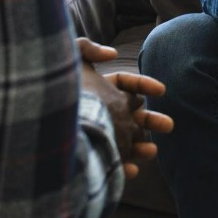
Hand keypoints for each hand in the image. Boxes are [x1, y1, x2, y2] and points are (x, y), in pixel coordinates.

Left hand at [77, 38, 171, 178]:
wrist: (49, 132)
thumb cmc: (66, 98)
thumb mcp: (72, 63)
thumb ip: (88, 48)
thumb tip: (112, 54)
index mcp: (99, 92)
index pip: (125, 85)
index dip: (144, 86)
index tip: (162, 91)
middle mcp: (101, 114)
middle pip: (131, 116)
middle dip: (151, 120)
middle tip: (168, 125)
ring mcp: (99, 137)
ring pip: (126, 142)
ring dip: (142, 146)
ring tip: (151, 150)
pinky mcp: (94, 161)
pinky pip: (112, 166)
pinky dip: (124, 168)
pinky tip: (132, 169)